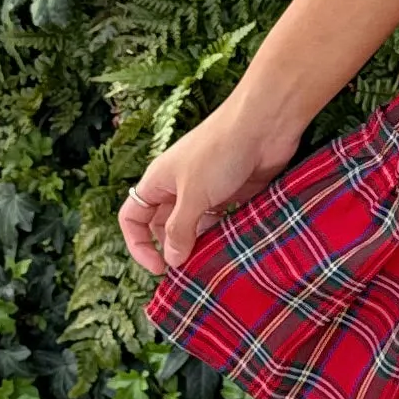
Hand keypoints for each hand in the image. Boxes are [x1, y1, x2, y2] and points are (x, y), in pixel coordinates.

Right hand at [117, 84, 303, 278]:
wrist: (265, 124)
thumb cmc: (221, 151)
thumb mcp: (193, 194)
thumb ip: (179, 229)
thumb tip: (171, 259)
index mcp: (159, 181)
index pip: (133, 217)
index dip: (138, 244)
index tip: (158, 268)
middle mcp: (179, 186)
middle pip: (164, 226)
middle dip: (173, 250)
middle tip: (189, 273)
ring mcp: (207, 190)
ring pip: (195, 227)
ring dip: (200, 246)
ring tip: (211, 267)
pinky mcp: (233, 193)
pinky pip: (221, 223)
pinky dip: (222, 237)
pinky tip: (231, 251)